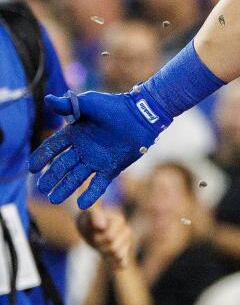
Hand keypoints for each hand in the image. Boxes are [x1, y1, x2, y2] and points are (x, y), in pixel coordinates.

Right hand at [30, 90, 168, 208]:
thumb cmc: (116, 106)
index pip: (53, 148)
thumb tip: (48, 100)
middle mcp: (83, 149)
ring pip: (76, 177)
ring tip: (54, 199)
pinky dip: (90, 194)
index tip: (32, 168)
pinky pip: (98, 184)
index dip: (42, 157)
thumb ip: (69, 105)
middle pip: (62, 166)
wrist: (142, 115)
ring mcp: (96, 160)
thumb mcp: (90, 103)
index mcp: (75, 134)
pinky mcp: (111, 168)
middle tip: (42, 188)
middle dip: (52, 177)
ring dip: (65, 188)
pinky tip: (81, 204)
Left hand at [77, 206, 132, 270]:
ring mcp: (126, 241)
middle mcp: (126, 231)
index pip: (110, 237)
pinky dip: (119, 265)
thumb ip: (95, 215)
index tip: (93, 233)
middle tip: (95, 241)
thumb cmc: (87, 217)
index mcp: (119, 220)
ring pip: (118, 255)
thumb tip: (102, 226)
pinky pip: (122, 261)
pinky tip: (118, 268)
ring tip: (100, 247)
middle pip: (114, 248)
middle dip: (101, 247)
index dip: (97, 238)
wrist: (88, 225)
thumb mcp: (88, 212)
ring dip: (106, 255)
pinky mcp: (122, 250)